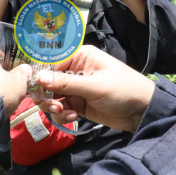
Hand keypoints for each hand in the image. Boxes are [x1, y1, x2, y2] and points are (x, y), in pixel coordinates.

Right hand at [33, 46, 154, 132]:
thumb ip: (66, 83)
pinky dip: (62, 115)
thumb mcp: (94, 86)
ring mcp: (76, 89)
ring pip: (52, 97)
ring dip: (53, 106)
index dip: (40, 75)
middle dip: (46, 94)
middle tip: (51, 104)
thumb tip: (39, 77)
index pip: (51, 62)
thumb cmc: (123, 90)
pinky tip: (74, 117)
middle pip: (48, 81)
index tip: (33, 87)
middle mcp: (75, 70)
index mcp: (80, 56)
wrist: (142, 112)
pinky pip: (61, 109)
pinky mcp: (78, 105)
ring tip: (64, 112)